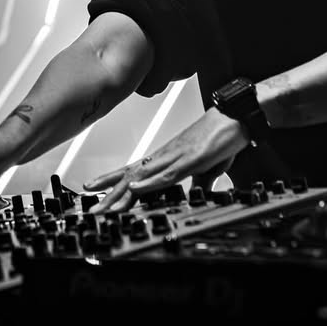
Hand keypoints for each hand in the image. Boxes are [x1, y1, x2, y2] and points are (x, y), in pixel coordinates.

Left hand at [82, 108, 247, 212]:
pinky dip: (149, 182)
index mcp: (167, 158)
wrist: (236, 118)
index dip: (112, 182)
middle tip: (90, 207)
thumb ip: (198, 180)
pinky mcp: (190, 159)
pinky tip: (135, 189)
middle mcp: (165, 156)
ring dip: (122, 193)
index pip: (133, 172)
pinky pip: (167, 174)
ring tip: (103, 206)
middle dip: (109, 194)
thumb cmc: (221, 138)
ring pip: (143, 177)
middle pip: (131, 177)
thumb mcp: (207, 167)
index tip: (94, 191)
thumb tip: (195, 192)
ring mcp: (175, 156)